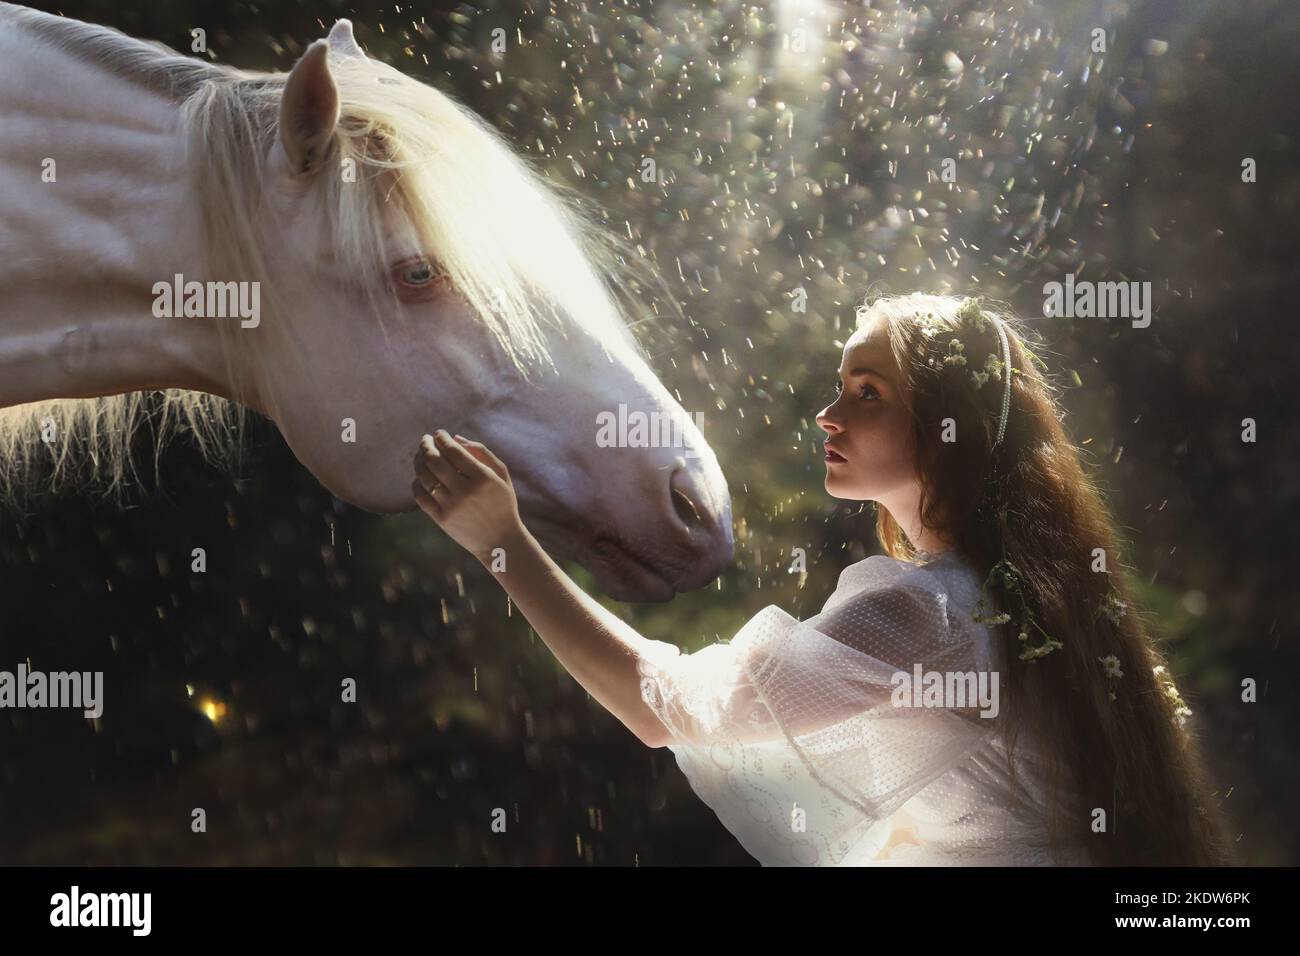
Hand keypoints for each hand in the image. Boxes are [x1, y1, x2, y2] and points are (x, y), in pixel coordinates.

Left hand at [412, 430, 523, 563]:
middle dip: (426, 445)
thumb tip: (455, 438)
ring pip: (425, 477)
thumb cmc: (502, 503)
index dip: (442, 438)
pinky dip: (417, 483)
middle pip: (435, 461)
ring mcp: (452, 507)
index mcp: (484, 478)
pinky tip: (420, 477)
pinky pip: (421, 497)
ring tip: (421, 455)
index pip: (454, 451)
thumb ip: (482, 452)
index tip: (439, 433)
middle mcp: (466, 492)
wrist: (500, 541)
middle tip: (425, 440)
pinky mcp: (442, 520)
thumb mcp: (501, 475)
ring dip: (419, 462)